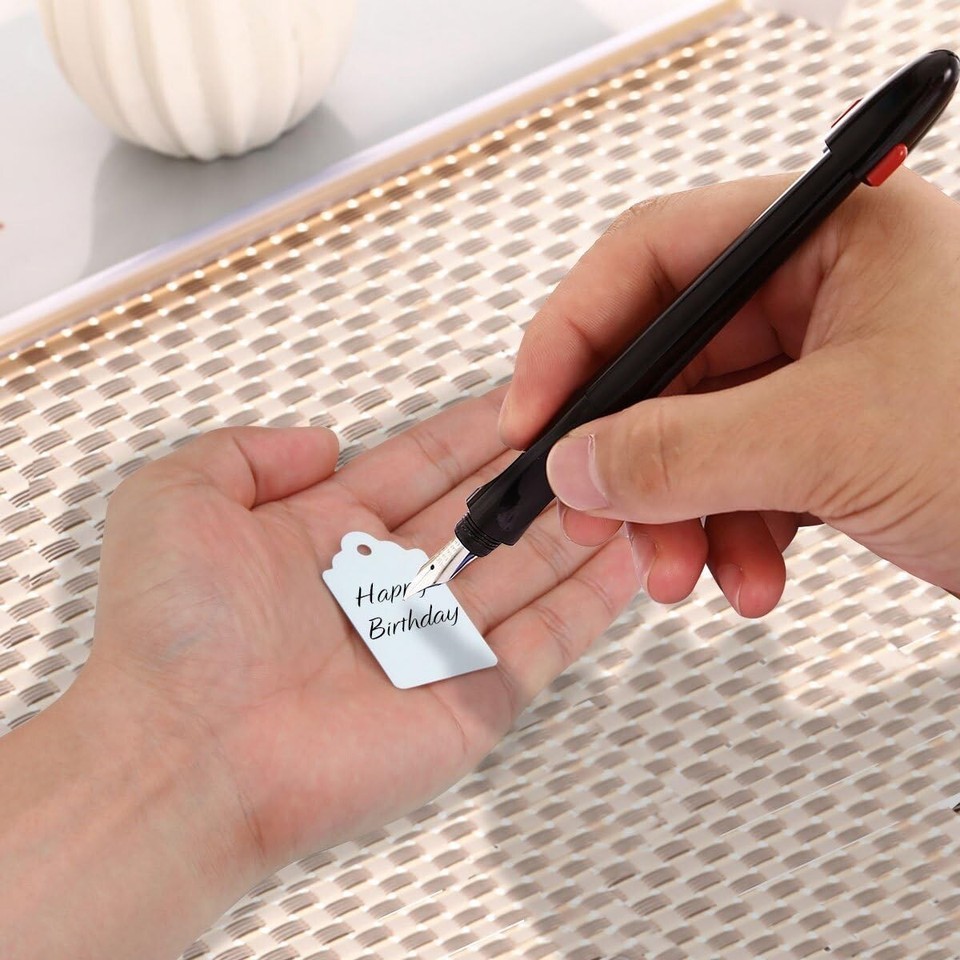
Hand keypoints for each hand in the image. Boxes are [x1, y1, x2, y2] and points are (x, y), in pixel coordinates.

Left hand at [0, 389, 635, 959]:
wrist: (182, 758)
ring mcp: (433, 644)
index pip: (422, 466)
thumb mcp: (177, 496)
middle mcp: (384, 589)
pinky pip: (547, 641)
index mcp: (327, 538)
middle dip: (535, 472)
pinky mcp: (469, 698)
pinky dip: (592, 602)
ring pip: (526, 570)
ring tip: (621, 480)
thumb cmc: (166, 639)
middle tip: (588, 430)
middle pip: (483, 514)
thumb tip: (319, 440)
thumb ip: (247, 450)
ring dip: (574, 526)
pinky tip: (625, 558)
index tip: (520, 397)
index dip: (472, 431)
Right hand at [500, 171, 959, 615]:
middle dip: (630, 455)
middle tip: (597, 514)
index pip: (652, 258)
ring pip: (697, 434)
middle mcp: (822, 295)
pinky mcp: (833, 440)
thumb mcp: (835, 440)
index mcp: (830, 238)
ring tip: (683, 572)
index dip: (575, 336)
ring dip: (678, 513)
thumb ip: (684, 450)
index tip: (535, 415)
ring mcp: (825, 373)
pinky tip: (750, 576)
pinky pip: (741, 479)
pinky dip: (729, 535)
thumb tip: (577, 463)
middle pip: (667, 362)